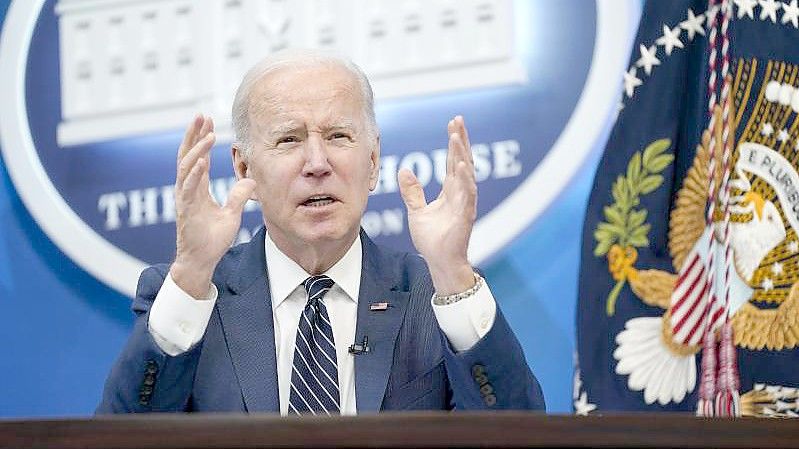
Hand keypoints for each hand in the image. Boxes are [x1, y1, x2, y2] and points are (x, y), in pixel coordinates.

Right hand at [170, 115, 255, 298]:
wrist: (201, 261)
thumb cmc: (212, 240)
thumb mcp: (232, 214)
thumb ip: (238, 196)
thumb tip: (251, 180)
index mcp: (197, 189)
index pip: (199, 158)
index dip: (202, 140)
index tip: (208, 122)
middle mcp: (188, 189)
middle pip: (188, 155)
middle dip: (194, 135)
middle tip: (201, 115)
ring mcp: (185, 198)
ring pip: (186, 167)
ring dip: (196, 149)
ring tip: (207, 134)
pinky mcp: (185, 209)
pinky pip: (188, 187)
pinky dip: (195, 172)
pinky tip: (202, 160)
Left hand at [399, 116, 475, 294]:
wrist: (439, 261)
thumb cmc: (432, 239)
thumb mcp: (417, 211)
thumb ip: (412, 192)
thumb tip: (404, 170)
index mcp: (450, 191)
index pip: (452, 160)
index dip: (453, 142)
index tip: (452, 123)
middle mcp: (460, 193)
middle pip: (461, 160)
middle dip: (460, 140)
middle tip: (458, 120)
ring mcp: (464, 203)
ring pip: (465, 174)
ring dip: (461, 155)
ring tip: (456, 137)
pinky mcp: (465, 215)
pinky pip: (467, 194)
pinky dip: (464, 179)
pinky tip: (460, 165)